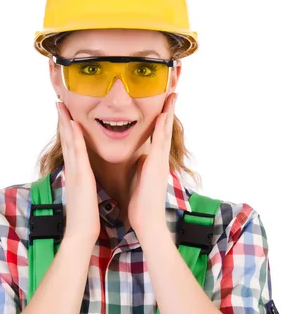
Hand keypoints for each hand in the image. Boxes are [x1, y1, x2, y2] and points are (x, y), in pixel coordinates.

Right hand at [56, 102, 100, 245]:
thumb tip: (85, 182)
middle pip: (66, 140)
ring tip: (61, 105)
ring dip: (65, 123)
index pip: (71, 148)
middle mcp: (72, 170)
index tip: (65, 116)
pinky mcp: (81, 176)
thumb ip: (83, 187)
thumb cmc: (85, 219)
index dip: (67, 131)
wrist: (80, 233)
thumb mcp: (84, 197)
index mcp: (75, 174)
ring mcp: (75, 172)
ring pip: (69, 142)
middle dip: (62, 121)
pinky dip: (74, 137)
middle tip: (58, 102)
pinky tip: (73, 123)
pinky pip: (77, 152)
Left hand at [128, 92, 176, 237]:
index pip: (158, 135)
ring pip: (165, 132)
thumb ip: (142, 167)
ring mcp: (160, 161)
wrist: (147, 221)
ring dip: (168, 113)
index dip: (162, 118)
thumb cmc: (142, 204)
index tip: (164, 103)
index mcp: (154, 162)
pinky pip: (160, 142)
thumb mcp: (140, 179)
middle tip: (173, 92)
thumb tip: (140, 158)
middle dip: (169, 110)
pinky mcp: (157, 166)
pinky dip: (163, 127)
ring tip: (172, 95)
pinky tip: (164, 114)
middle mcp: (160, 159)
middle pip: (165, 129)